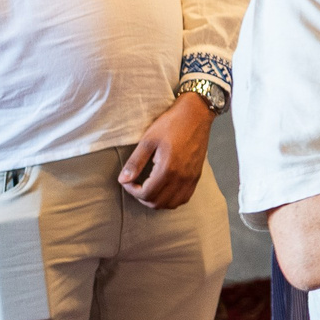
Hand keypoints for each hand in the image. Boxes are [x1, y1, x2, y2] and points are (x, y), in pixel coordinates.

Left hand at [119, 91, 213, 208]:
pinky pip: (184, 198)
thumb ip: (135, 162)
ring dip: (157, 201)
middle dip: (143, 197)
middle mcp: (181, 178)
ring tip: (149, 188)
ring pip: (172, 204)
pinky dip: (171, 199)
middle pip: (158, 203)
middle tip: (136, 185)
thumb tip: (123, 180)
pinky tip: (164, 189)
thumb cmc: (171, 124)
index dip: (132, 191)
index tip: (128, 181)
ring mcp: (191, 178)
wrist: (196, 114)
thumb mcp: (148, 140)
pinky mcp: (196, 176)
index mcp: (168, 168)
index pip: (146, 194)